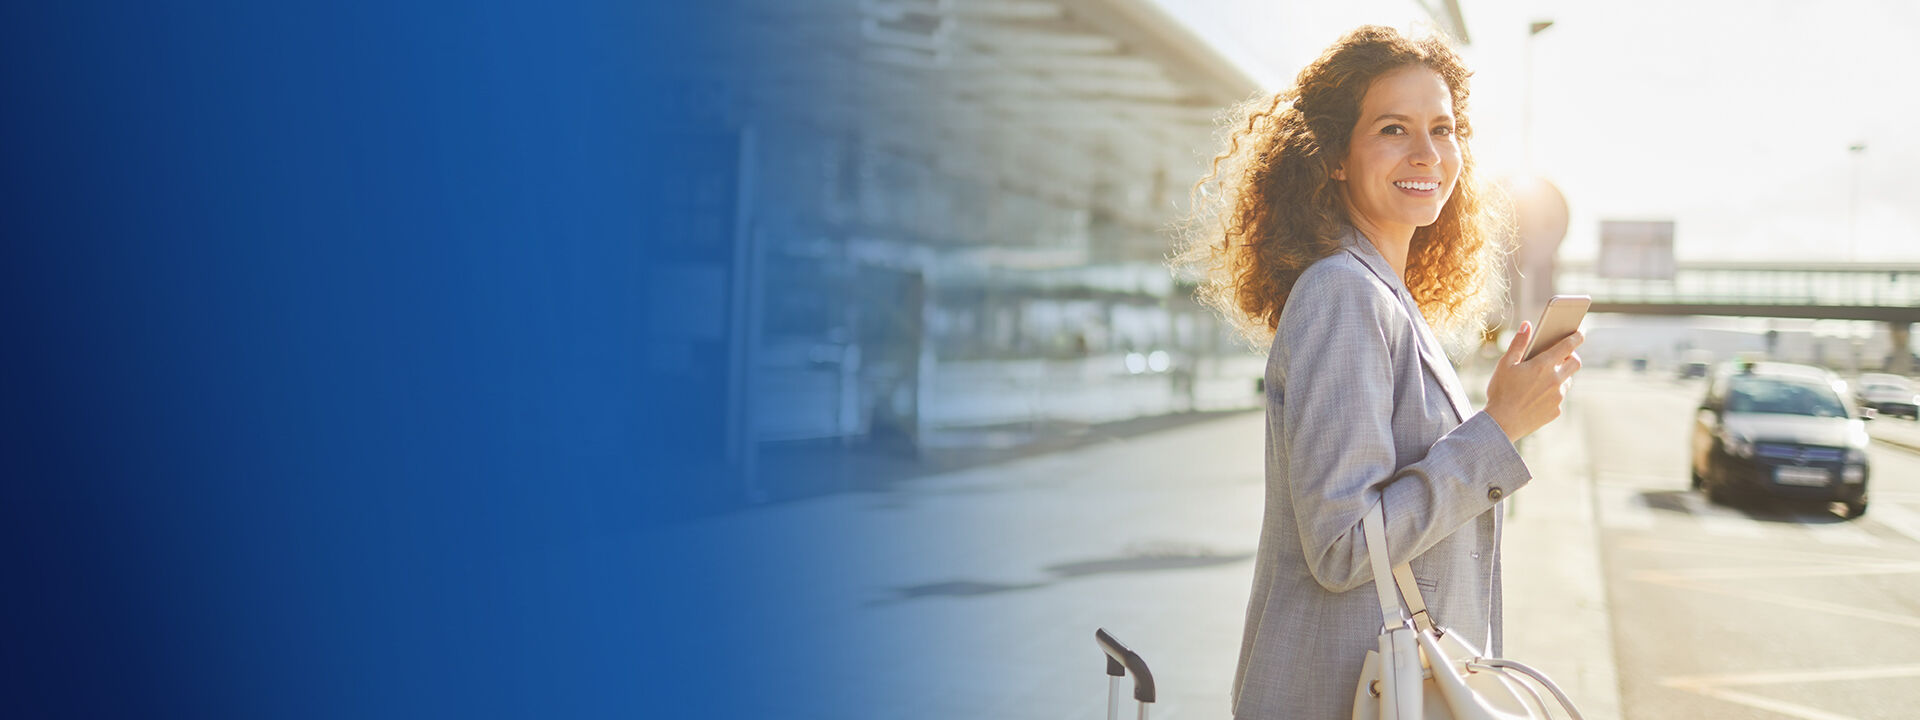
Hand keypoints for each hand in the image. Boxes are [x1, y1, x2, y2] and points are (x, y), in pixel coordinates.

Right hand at [1484, 321, 1583, 442]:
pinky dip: (1552, 393)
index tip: (1579, 333)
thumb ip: (1518, 343)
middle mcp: (1555, 380)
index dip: (1576, 337)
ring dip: (1560, 376)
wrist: (1501, 423)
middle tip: (1561, 357)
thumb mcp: (1505, 364)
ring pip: (1567, 381)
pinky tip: (1536, 396)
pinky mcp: (1556, 410)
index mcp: (1543, 365)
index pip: (1567, 346)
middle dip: (1572, 357)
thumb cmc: (1501, 391)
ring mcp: (1558, 397)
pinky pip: (1559, 398)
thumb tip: (1527, 325)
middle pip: (1576, 363)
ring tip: (1543, 378)